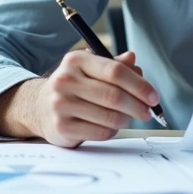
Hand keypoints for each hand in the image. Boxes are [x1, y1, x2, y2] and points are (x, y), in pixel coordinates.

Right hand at [0, 50, 160, 147]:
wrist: (39, 106)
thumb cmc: (75, 86)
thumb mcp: (91, 69)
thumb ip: (115, 66)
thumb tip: (134, 61)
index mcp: (77, 60)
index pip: (115, 71)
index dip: (139, 85)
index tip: (153, 96)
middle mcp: (65, 80)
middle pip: (114, 96)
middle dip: (138, 106)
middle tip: (148, 112)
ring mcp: (61, 105)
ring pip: (110, 117)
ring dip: (125, 120)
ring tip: (126, 117)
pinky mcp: (62, 127)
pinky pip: (101, 133)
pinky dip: (112, 131)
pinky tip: (109, 126)